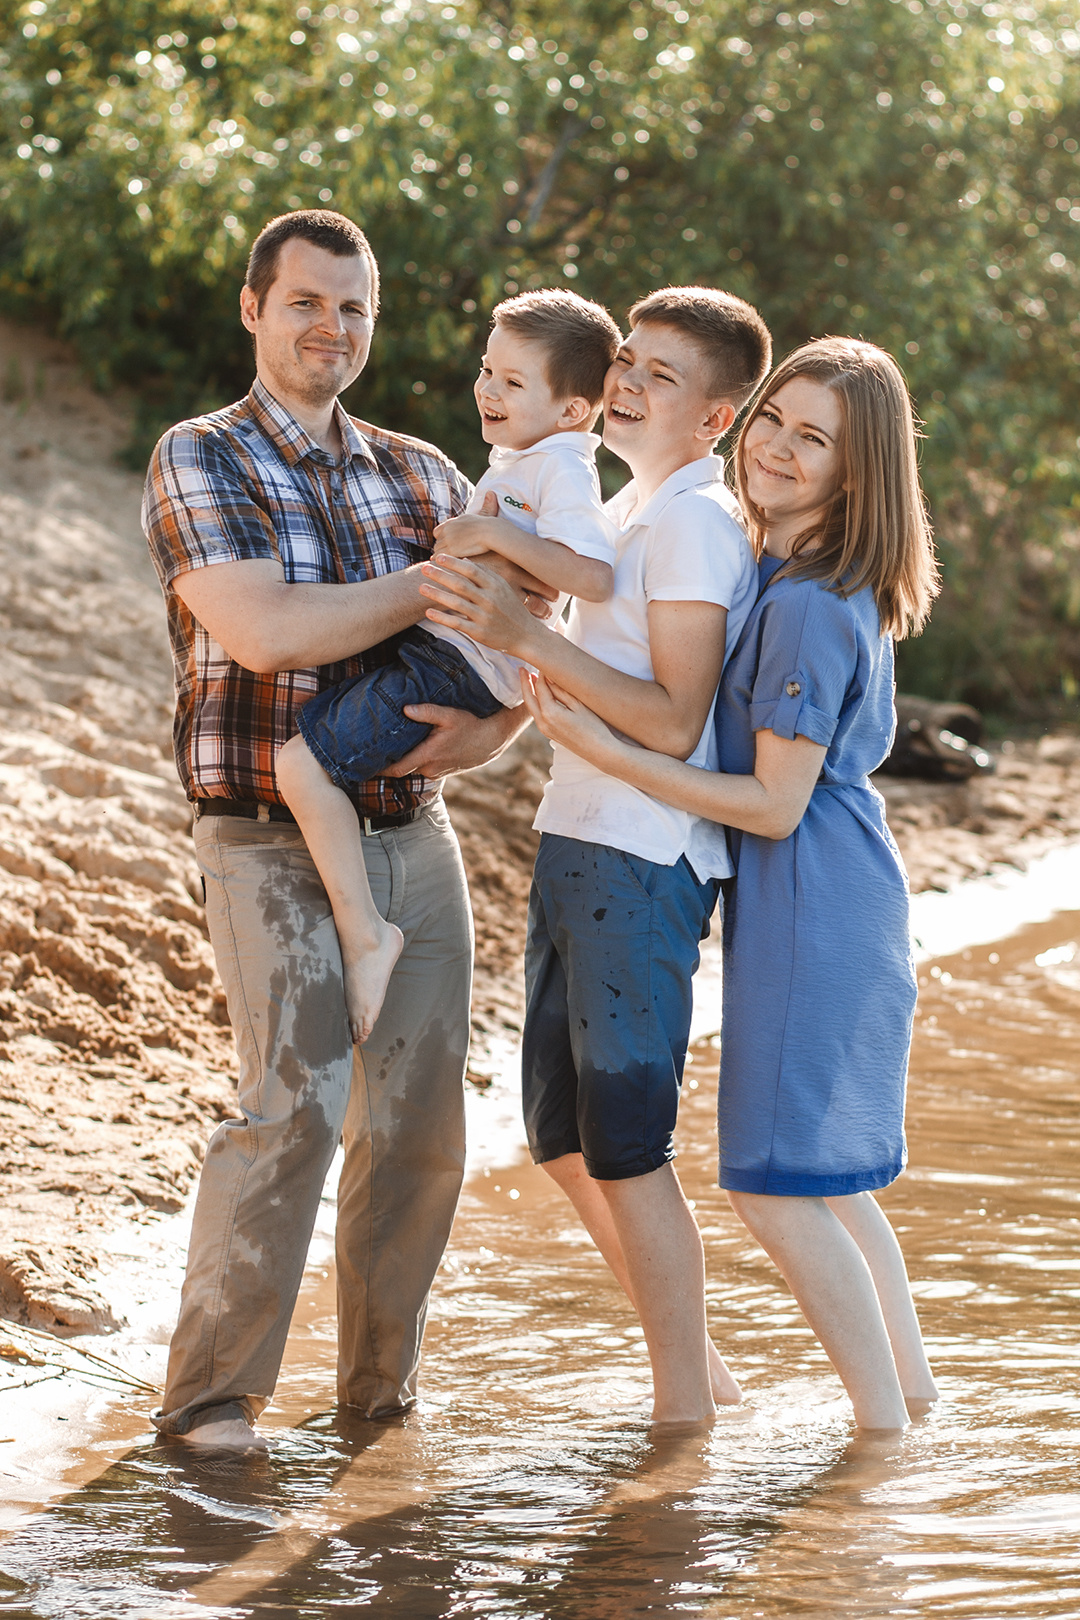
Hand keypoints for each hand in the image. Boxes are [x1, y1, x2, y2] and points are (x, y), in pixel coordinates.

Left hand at [381, 703, 526, 779]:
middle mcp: (430, 768)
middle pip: (402, 771)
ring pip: (412, 770)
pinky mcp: (442, 771)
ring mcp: (436, 772)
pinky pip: (422, 769)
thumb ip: (427, 712)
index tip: (364, 765)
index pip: (397, 769)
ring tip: (388, 752)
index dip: (379, 769)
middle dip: (387, 765)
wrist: (491, 741)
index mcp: (428, 755)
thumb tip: (405, 709)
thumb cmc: (470, 725)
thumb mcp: (449, 715)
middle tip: (370, 756)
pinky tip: (410, 752)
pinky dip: (414, 763)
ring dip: (402, 763)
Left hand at [420, 554, 547, 653]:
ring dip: (437, 594)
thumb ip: (486, 574)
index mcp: (496, 586)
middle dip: (440, 575)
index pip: (471, 570)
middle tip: (423, 568)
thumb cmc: (512, 609)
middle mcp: (490, 600)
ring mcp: (484, 617)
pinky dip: (442, 618)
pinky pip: (457, 623)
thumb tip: (466, 561)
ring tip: (421, 588)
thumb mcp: (504, 588)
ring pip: (456, 603)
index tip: (437, 557)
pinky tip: (428, 612)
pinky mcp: (479, 632)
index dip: (453, 563)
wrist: (526, 636)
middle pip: (461, 584)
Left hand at [433, 492, 503, 558]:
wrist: (492, 532)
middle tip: (449, 557)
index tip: (449, 546)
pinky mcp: (451, 550)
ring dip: (442, 557)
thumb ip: (485, 506)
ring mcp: (448, 540)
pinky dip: (443, 562)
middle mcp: (447, 529)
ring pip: (437, 551)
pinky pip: (440, 558)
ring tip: (449, 563)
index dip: (442, 540)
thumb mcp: (485, 514)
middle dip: (442, 550)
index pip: (437, 531)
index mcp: (453, 521)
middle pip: (437, 543)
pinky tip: (449, 567)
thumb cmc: (492, 525)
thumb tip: (490, 493)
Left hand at [519, 672, 624, 768]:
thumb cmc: (594, 727)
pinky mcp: (548, 733)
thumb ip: (561, 690)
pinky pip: (536, 714)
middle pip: (528, 697)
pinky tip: (539, 695)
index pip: (540, 687)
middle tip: (521, 668)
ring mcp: (544, 729)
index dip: (540, 674)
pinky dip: (535, 702)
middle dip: (524, 682)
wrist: (599, 751)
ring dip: (529, 692)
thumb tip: (549, 676)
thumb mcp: (579, 705)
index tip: (543, 663)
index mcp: (550, 712)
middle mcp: (543, 722)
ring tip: (528, 679)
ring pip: (531, 707)